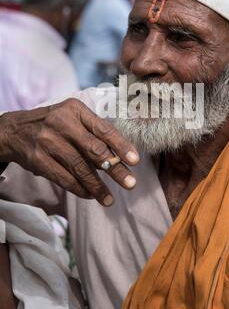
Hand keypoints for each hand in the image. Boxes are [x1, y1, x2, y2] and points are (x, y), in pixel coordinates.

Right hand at [0, 99, 138, 205]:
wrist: (15, 131)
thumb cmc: (54, 124)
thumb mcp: (72, 117)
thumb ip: (93, 132)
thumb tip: (120, 157)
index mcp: (75, 110)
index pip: (104, 129)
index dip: (121, 145)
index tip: (135, 161)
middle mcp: (62, 123)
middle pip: (95, 150)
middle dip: (115, 169)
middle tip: (130, 183)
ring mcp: (49, 142)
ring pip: (80, 168)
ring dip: (98, 186)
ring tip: (110, 199)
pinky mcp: (38, 160)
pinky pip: (65, 178)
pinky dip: (80, 189)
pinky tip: (91, 195)